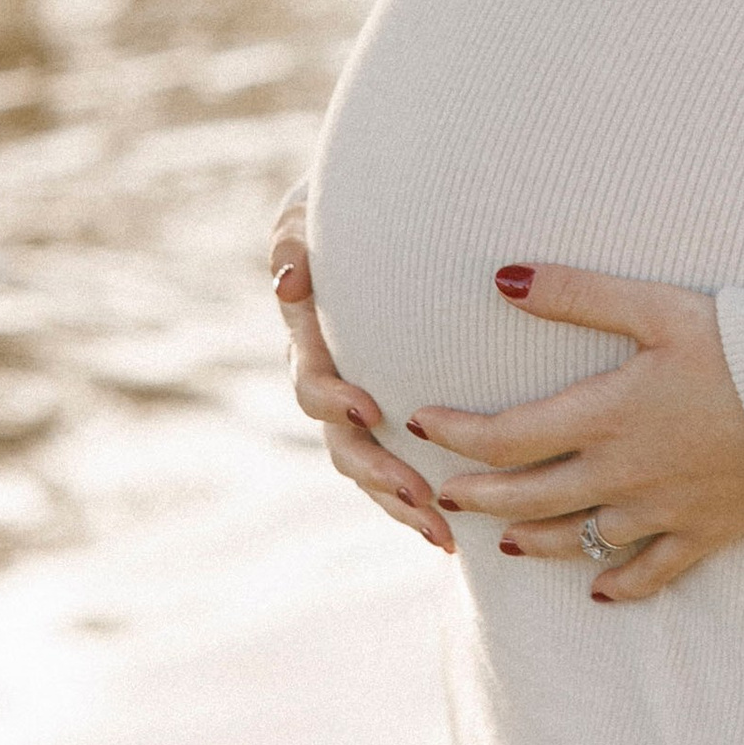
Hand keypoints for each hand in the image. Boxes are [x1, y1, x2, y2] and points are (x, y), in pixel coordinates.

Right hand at [268, 187, 454, 557]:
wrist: (386, 219)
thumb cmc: (347, 210)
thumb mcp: (311, 215)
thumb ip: (296, 241)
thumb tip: (288, 280)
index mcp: (311, 340)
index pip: (312, 384)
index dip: (335, 401)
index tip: (370, 407)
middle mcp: (331, 383)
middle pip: (342, 445)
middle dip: (378, 474)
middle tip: (421, 494)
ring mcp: (360, 408)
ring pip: (370, 471)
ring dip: (401, 504)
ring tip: (443, 534)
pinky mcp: (393, 420)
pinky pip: (400, 473)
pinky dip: (421, 504)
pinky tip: (455, 533)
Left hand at [410, 262, 743, 600]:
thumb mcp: (658, 306)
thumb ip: (577, 293)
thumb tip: (503, 278)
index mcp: (606, 416)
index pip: (505, 437)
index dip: (454, 434)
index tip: (420, 422)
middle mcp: (624, 474)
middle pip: (528, 498)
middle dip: (477, 495)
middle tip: (441, 490)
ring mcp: (664, 511)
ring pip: (580, 540)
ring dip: (534, 541)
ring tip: (504, 540)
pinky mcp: (707, 533)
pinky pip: (652, 572)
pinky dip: (620, 583)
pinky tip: (600, 590)